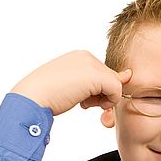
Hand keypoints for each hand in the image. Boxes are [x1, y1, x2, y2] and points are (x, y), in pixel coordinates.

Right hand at [11, 50, 131, 115]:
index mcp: (80, 56)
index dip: (98, 91)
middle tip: (83, 103)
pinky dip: (108, 103)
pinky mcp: (96, 76)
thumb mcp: (77, 86)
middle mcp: (87, 56)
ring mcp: (92, 64)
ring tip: (82, 102)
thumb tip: (128, 75)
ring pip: (115, 85)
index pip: (104, 75)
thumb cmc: (49, 95)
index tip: (84, 99)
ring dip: (103, 100)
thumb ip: (100, 82)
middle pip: (111, 80)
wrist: (32, 97)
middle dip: (101, 96)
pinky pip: (117, 91)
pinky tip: (86, 104)